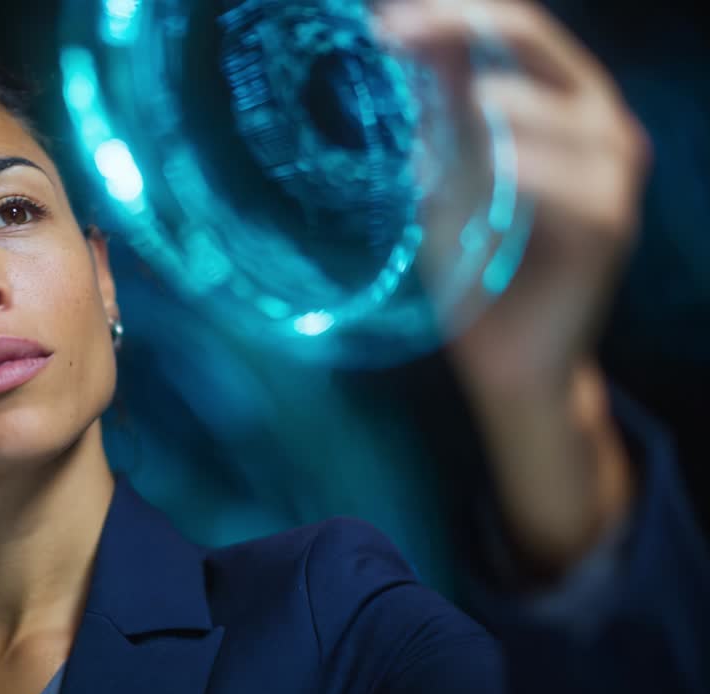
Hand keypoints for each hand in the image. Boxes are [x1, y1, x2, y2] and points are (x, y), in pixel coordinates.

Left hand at [377, 0, 649, 575]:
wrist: (507, 359)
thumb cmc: (476, 264)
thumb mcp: (444, 174)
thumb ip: (438, 107)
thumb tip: (400, 29)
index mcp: (562, 101)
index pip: (515, 28)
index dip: (452, 11)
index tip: (380, 16)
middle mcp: (599, 123)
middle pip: (534, 44)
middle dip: (458, 29)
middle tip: (391, 31)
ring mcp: (613, 174)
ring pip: (545, 109)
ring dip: (478, 111)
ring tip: (429, 131)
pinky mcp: (612, 227)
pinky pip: (562, 182)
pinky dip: (517, 171)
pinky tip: (477, 175)